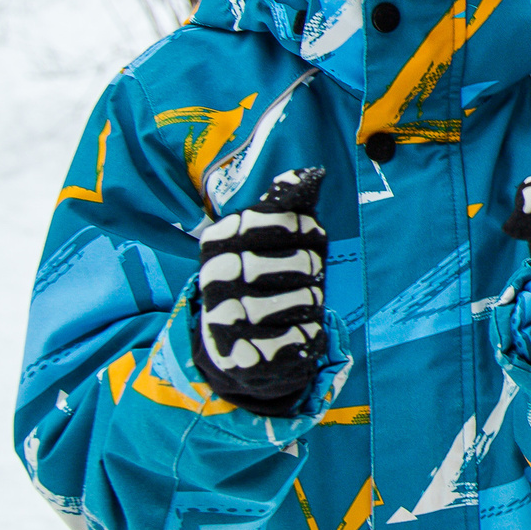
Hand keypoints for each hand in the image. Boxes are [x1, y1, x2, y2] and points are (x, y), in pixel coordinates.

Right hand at [195, 167, 327, 413]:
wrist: (234, 345)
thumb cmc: (260, 280)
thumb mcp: (263, 238)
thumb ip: (285, 205)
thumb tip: (311, 174)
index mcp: (219, 240)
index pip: (287, 220)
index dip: (308, 231)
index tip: (303, 239)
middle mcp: (218, 276)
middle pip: (305, 260)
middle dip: (312, 270)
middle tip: (299, 279)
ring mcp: (229, 316)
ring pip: (307, 297)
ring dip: (311, 303)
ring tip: (292, 307)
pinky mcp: (247, 354)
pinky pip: (303, 334)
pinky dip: (307, 333)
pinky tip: (291, 332)